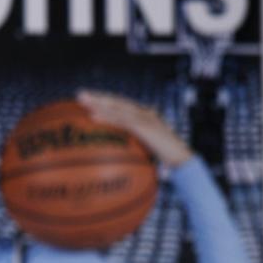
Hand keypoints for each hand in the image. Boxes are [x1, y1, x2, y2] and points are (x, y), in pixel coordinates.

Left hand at [76, 89, 192, 167]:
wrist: (183, 163)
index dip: (106, 103)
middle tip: (79, 95)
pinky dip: (107, 117)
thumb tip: (117, 167)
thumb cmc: (166, 164)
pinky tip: (93, 117)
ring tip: (82, 101)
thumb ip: (134, 155)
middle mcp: (145, 113)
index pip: (122, 107)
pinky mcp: (147, 126)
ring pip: (119, 107)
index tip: (89, 103)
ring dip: (99, 102)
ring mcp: (146, 118)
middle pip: (118, 102)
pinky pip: (123, 120)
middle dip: (99, 97)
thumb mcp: (147, 157)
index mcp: (145, 118)